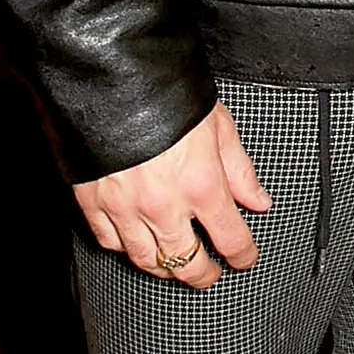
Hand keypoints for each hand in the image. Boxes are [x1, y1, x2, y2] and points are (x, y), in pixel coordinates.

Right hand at [74, 102, 271, 288]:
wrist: (115, 78)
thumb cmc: (170, 94)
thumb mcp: (219, 126)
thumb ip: (240, 171)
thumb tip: (259, 201)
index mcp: (201, 185)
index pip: (230, 239)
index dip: (243, 255)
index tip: (245, 258)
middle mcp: (164, 206)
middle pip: (187, 263)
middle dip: (204, 274)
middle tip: (210, 274)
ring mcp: (126, 209)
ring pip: (147, 260)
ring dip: (166, 269)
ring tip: (176, 265)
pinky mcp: (93, 204)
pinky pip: (111, 242)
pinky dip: (126, 248)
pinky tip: (136, 242)